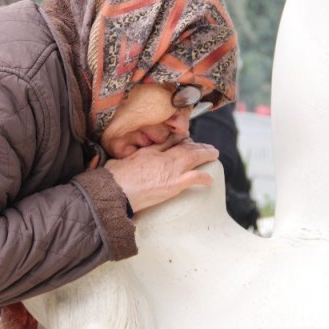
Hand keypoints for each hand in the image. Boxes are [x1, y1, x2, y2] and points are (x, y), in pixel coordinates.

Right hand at [104, 139, 218, 212]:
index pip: (169, 140)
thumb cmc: (114, 177)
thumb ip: (132, 155)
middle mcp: (163, 157)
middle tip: (206, 146)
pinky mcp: (174, 184)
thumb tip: (132, 156)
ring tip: (213, 154)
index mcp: (150, 150)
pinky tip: (210, 179)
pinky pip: (194, 178)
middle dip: (197, 145)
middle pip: (185, 147)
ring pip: (193, 158)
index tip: (186, 139)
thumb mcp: (122, 159)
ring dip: (205, 154)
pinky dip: (204, 177)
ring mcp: (170, 170)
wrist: (116, 190)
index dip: (180, 138)